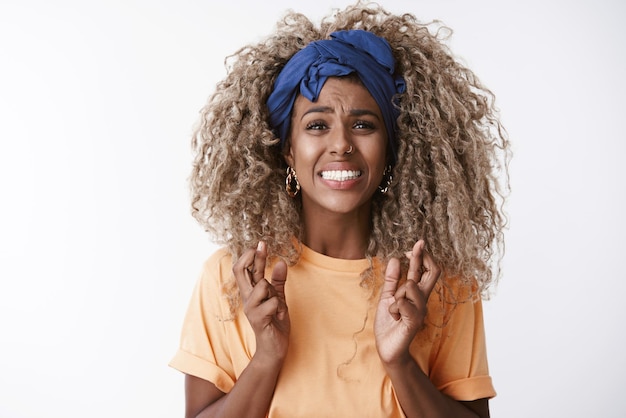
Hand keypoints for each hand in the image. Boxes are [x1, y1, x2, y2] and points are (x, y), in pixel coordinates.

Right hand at [232, 241, 289, 365]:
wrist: (274, 348)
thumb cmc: (275, 322)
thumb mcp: (278, 298)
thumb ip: (278, 282)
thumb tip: (281, 262)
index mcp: (251, 292)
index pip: (245, 269)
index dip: (251, 255)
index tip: (261, 243)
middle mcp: (247, 298)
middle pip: (240, 271)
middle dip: (252, 257)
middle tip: (261, 246)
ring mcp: (251, 309)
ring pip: (262, 286)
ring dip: (274, 291)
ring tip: (277, 304)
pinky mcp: (257, 319)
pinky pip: (273, 303)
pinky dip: (280, 307)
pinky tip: (280, 316)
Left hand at [374, 240, 440, 365]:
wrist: (386, 348)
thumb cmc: (389, 325)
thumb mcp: (387, 298)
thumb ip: (392, 280)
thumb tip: (396, 259)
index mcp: (415, 294)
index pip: (425, 271)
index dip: (422, 256)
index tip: (417, 244)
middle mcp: (422, 301)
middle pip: (432, 273)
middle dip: (424, 257)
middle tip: (417, 245)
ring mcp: (420, 311)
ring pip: (411, 286)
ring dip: (398, 292)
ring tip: (393, 307)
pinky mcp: (414, 322)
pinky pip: (403, 303)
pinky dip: (394, 307)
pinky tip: (393, 316)